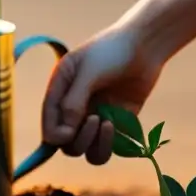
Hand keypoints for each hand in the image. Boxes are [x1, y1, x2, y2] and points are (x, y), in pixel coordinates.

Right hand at [40, 0, 195, 165]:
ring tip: (108, 125)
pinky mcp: (115, 124)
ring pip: (85, 150)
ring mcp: (94, 117)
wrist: (146, 45)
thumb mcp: (89, 71)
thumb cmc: (112, 51)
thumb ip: (74, 101)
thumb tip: (64, 132)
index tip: (68, 133)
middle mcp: (74, 108)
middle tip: (96, 120)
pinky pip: (107, 147)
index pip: (49, 123)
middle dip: (78, 139)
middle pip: (65, 143)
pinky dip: (110, 144)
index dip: (55, 134)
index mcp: (60, 92)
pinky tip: (117, 124)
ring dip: (94, 146)